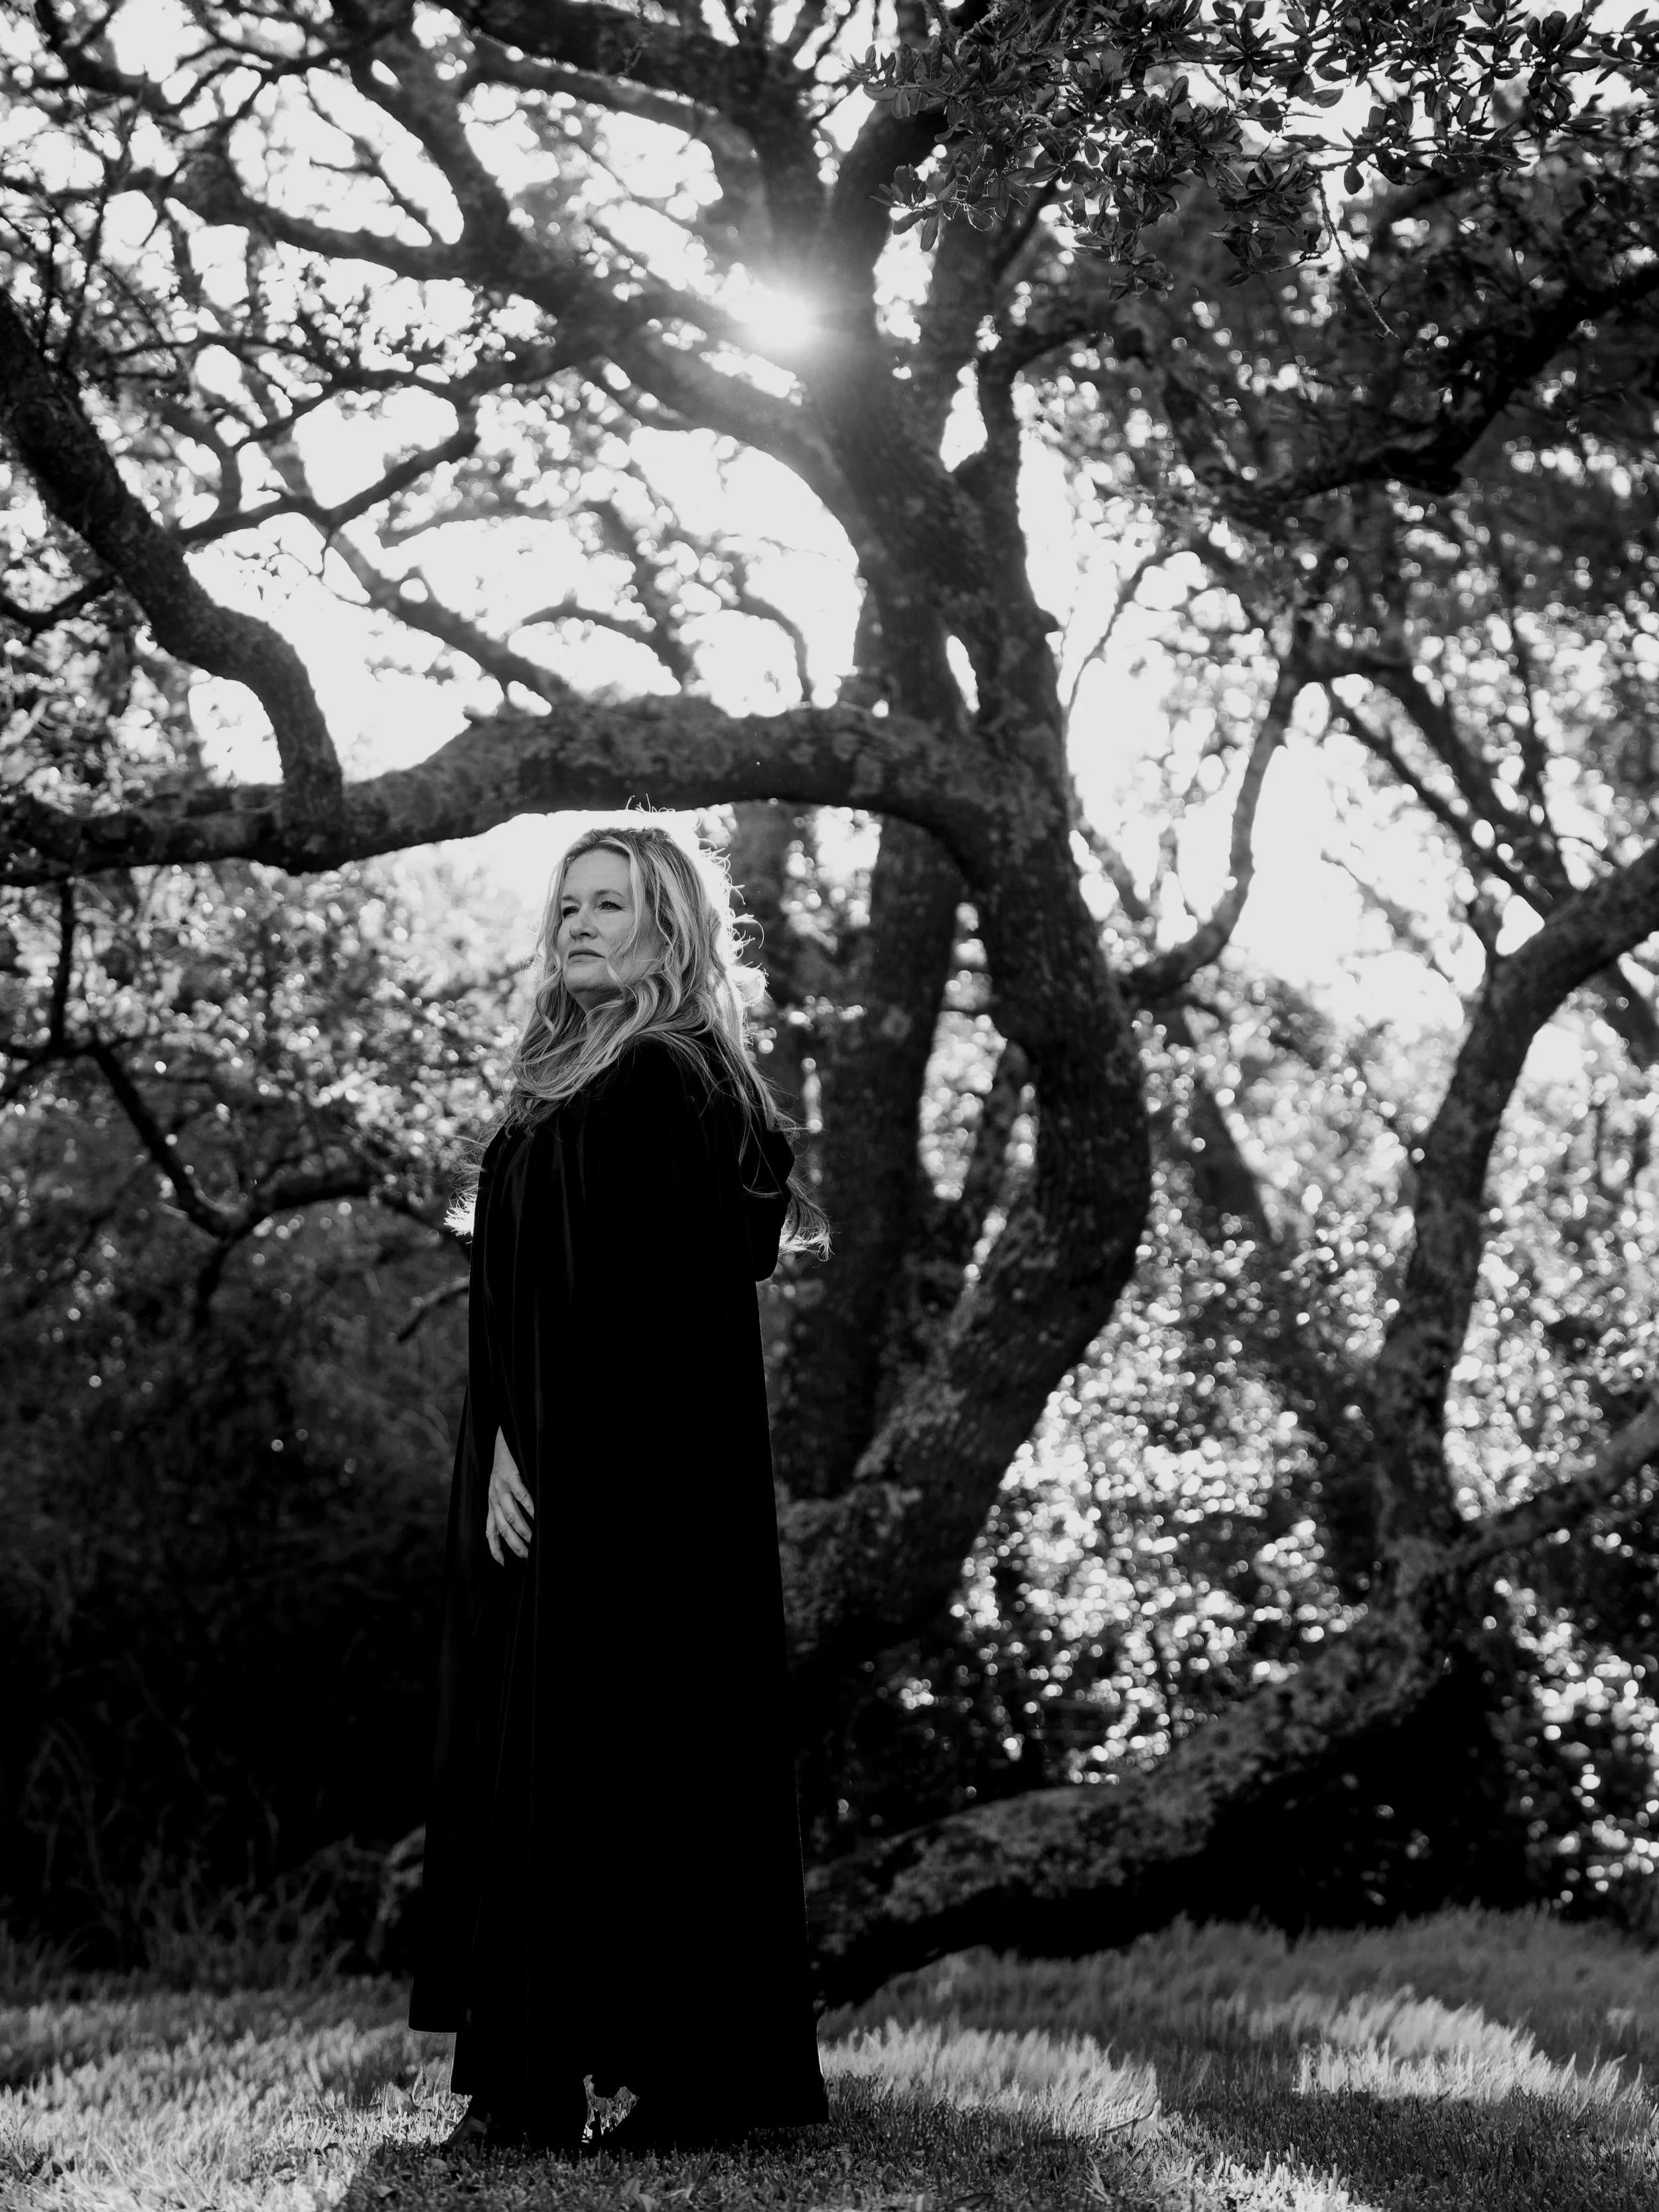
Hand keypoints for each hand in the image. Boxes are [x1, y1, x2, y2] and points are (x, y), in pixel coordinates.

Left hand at [486, 1427, 533, 1564]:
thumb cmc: (505, 1468)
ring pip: (510, 1514)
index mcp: (491, 1504)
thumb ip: (504, 1508)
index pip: (490, 1531)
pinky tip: (536, 1514)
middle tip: (526, 1556)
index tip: (503, 1564)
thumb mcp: (499, 1490)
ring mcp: (500, 1487)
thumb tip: (517, 1529)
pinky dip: (528, 1506)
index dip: (495, 1549)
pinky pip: (520, 1494)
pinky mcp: (511, 1475)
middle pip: (502, 1527)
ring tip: (533, 1540)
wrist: (502, 1442)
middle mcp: (493, 1498)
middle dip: (513, 1544)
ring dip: (522, 1529)